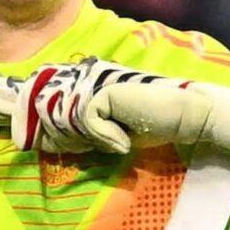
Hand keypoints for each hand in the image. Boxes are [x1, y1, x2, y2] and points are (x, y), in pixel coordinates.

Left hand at [10, 58, 229, 154]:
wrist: (184, 117)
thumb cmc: (151, 127)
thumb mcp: (108, 134)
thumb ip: (82, 134)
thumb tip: (50, 144)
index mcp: (84, 90)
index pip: (51, 108)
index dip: (45, 128)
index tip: (48, 145)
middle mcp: (85, 82)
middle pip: (54, 117)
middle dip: (68, 140)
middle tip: (104, 147)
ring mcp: (93, 84)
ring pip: (68, 121)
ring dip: (90, 140)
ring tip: (118, 142)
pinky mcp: (103, 91)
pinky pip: (88, 122)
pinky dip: (105, 137)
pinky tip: (125, 140)